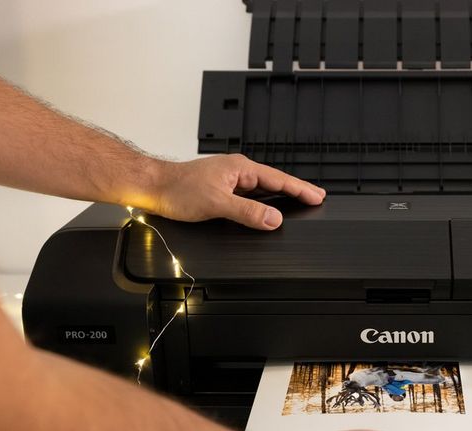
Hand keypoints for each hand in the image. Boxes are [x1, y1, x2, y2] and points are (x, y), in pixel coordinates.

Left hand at [146, 155, 325, 229]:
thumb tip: (274, 220)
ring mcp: (230, 180)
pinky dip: (265, 202)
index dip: (300, 189)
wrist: (153, 187)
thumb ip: (248, 212)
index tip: (318, 196)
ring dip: (281, 196)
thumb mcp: (217, 203)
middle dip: (296, 191)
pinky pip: (251, 195)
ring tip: (300, 202)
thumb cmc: (177, 189)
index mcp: (241, 168)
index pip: (279, 180)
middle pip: (275, 182)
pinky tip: (268, 209)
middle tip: (317, 198)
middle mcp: (238, 171)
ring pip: (263, 189)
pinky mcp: (222, 189)